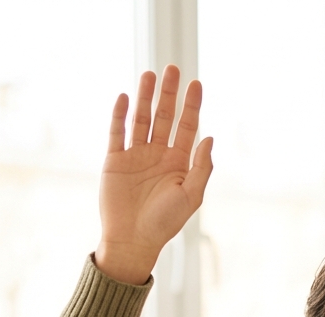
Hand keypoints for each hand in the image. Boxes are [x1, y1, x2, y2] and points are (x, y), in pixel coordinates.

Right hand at [95, 65, 212, 284]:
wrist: (133, 239)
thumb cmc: (165, 222)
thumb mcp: (191, 196)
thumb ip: (202, 167)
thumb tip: (209, 137)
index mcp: (179, 164)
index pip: (188, 128)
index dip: (192, 106)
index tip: (196, 83)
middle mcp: (158, 155)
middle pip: (165, 117)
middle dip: (169, 94)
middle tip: (172, 68)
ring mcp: (136, 155)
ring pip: (141, 119)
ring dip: (144, 97)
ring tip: (149, 74)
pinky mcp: (115, 159)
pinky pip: (117, 132)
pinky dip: (119, 114)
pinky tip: (124, 97)